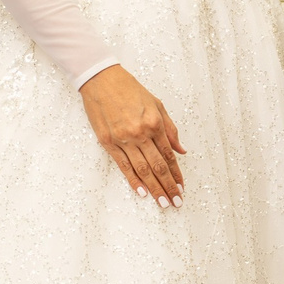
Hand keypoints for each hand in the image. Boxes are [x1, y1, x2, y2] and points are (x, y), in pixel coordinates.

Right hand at [79, 64, 186, 204]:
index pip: (169, 155)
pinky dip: (133, 180)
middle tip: (176, 202)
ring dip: (154, 189)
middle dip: (169, 187)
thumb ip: (170, 129)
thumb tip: (181, 151)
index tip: (182, 187)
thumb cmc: (130, 90)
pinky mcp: (107, 142)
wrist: (101, 80)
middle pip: (158, 167)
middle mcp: (140, 133)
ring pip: (142, 170)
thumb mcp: (157, 104)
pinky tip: (142, 193)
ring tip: (163, 203)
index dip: (176, 173)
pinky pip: (123, 166)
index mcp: (154, 123)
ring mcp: (123, 139)